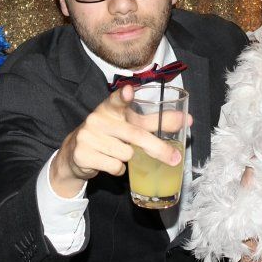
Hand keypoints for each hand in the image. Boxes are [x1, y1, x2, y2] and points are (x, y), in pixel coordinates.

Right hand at [49, 83, 186, 195]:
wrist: (75, 153)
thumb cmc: (109, 135)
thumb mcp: (128, 124)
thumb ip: (155, 121)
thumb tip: (187, 120)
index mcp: (110, 108)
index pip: (116, 99)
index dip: (123, 96)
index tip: (130, 92)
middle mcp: (97, 119)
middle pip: (135, 135)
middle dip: (158, 148)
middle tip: (175, 158)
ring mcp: (88, 137)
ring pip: (126, 154)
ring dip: (130, 159)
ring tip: (118, 154)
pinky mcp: (83, 154)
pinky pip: (115, 167)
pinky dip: (119, 169)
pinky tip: (110, 163)